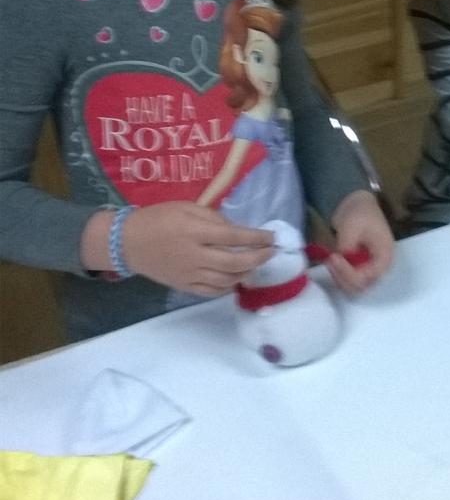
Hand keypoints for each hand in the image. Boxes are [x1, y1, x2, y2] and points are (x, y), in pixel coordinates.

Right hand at [81, 203, 273, 295]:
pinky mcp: (184, 286)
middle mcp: (195, 255)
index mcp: (195, 231)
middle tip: (271, 252)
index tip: (272, 236)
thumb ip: (212, 218)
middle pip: (235, 261)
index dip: (256, 237)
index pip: (234, 236)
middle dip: (258, 258)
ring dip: (246, 273)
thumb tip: (235, 230)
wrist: (127, 242)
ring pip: (226, 279)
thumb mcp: (185, 207)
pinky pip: (211, 291)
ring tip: (256, 265)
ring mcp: (189, 274)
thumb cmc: (158, 218)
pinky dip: (228, 287)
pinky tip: (236, 279)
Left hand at [328, 191, 394, 293]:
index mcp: (384, 257)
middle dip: (343, 277)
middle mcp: (379, 267)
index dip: (349, 272)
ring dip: (339, 277)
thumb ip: (346, 247)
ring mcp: (369, 268)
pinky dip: (339, 275)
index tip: (334, 258)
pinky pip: (350, 279)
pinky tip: (331, 262)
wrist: (359, 202)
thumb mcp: (351, 228)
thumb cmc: (360, 213)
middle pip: (361, 286)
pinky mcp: (360, 267)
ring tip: (330, 261)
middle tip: (330, 261)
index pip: (367, 276)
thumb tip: (339, 261)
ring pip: (354, 286)